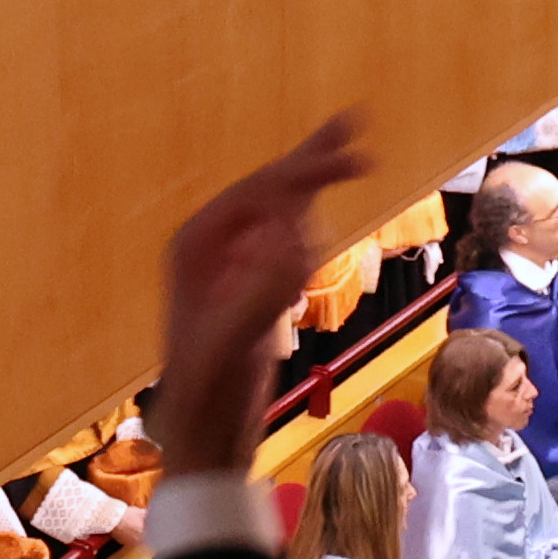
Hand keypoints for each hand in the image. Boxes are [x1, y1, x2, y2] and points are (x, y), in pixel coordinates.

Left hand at [152, 111, 365, 471]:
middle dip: (310, 159)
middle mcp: (210, 249)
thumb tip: (297, 233)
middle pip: (267, 189)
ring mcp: (229, 269)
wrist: (204, 436)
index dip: (308, 168)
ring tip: (346, 149)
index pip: (261, 191)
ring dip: (309, 180)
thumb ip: (263, 288)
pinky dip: (305, 219)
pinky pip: (281, 241)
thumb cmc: (208, 392)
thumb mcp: (235, 340)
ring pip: (277, 211)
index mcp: (197, 246)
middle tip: (356, 122)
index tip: (359, 156)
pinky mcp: (249, 292)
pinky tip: (320, 211)